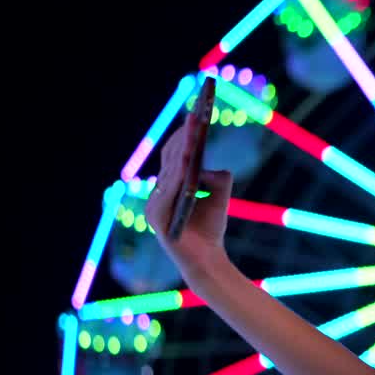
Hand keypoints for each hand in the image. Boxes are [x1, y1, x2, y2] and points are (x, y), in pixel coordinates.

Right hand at [145, 121, 233, 277]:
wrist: (207, 260)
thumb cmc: (211, 230)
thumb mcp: (220, 199)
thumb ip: (219, 180)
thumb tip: (214, 168)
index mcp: (168, 187)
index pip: (173, 155)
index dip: (183, 135)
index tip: (195, 114)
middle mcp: (157, 194)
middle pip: (169, 159)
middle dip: (184, 137)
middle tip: (196, 117)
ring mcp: (154, 206)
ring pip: (169, 172)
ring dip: (181, 150)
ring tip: (194, 132)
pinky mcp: (158, 219)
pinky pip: (168, 192)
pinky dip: (177, 175)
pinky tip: (188, 160)